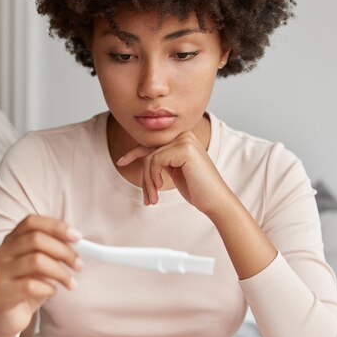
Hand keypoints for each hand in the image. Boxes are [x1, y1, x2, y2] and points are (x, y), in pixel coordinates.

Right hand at [0, 215, 82, 336]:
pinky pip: (30, 285)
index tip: (78, 237)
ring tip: (70, 283)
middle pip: (36, 239)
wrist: (6, 316)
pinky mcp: (1, 293)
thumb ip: (53, 252)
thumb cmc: (27, 286)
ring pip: (36, 261)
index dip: (56, 226)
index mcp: (12, 239)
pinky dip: (48, 288)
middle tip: (79, 265)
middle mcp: (3, 251)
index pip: (32, 222)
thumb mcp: (41, 265)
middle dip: (63, 251)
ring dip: (60, 272)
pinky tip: (53, 292)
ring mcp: (0, 271)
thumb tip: (77, 244)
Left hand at [117, 131, 233, 213]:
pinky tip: (160, 187)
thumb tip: (142, 155)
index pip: (152, 144)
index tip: (121, 162)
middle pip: (150, 153)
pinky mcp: (184, 149)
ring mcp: (185, 140)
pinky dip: (153, 177)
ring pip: (151, 159)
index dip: (134, 153)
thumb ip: (162, 160)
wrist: (215, 201)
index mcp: (182, 139)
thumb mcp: (175, 171)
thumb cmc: (197, 189)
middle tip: (147, 198)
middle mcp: (184, 136)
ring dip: (148, 182)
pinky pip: (155, 161)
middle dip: (144, 177)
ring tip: (152, 198)